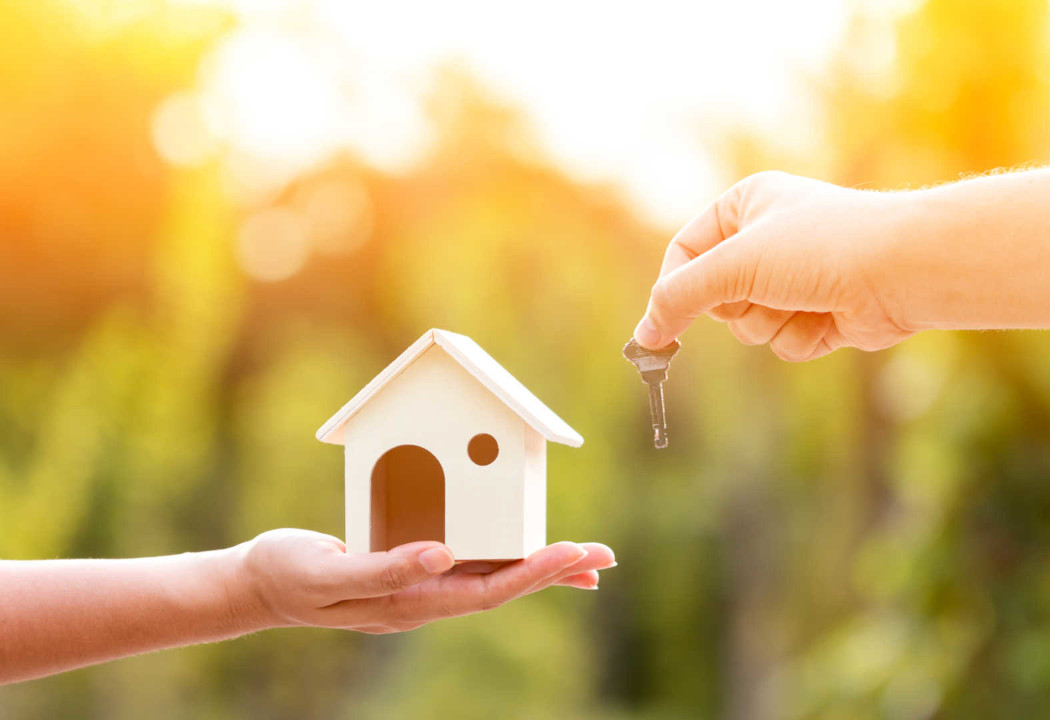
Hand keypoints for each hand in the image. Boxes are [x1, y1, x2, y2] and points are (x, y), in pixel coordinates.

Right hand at [233, 529, 615, 633]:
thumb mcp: (329, 571)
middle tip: (605, 557)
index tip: (572, 552)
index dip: (532, 573)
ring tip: (584, 559)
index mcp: (411, 603)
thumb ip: (385, 568)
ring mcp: (420, 588)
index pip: (486, 590)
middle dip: (555, 572)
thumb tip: (443, 555)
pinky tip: (518, 547)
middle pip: (504, 587)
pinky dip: (503, 555)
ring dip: (538, 567)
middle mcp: (424, 599)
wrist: (259, 583)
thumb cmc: (288, 573)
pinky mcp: (412, 570)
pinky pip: (470, 564)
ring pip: (492, 577)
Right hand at [634, 171, 912, 360]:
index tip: (659, 328)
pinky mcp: (817, 312)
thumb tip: (642, 336)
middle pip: (715, 297)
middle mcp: (766, 239)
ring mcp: (793, 278)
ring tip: (805, 298)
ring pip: (748, 326)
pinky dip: (802, 335)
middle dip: (737, 305)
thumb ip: (681, 298)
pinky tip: (831, 315)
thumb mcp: (735, 264)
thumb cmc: (821, 247)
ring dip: (771, 322)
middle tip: (762, 292)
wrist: (903, 269)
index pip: (684, 253)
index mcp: (744, 206)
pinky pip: (782, 341)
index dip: (674, 289)